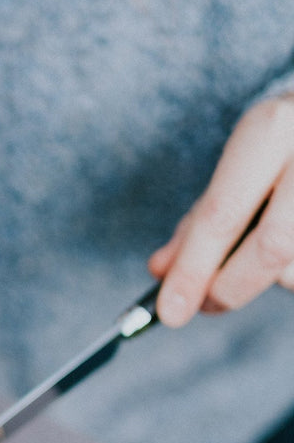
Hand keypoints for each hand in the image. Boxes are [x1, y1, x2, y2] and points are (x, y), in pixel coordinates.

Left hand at [149, 97, 293, 325]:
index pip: (222, 214)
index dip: (193, 270)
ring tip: (256, 247)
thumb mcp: (234, 168)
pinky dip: (287, 272)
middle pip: (270, 247)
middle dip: (229, 288)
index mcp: (270, 130)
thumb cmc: (276, 149)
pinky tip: (284, 249)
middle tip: (205, 304)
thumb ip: (197, 221)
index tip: (170, 312)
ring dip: (264, 277)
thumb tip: (160, 272)